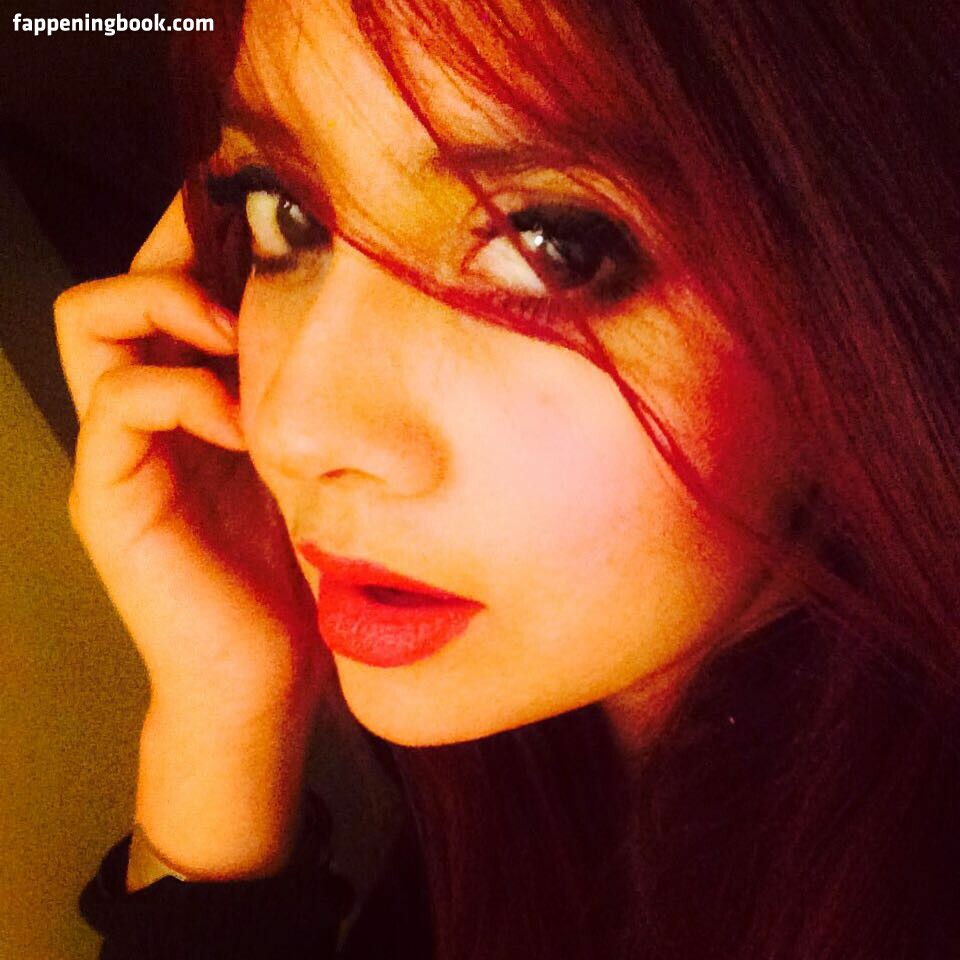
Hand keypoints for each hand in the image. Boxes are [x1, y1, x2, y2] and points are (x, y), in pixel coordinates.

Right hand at [55, 193, 331, 725]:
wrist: (266, 675)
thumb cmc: (295, 569)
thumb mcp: (305, 459)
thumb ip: (299, 397)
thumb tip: (345, 319)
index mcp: (189, 400)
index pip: (168, 289)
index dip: (200, 236)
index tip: (263, 204)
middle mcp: (142, 415)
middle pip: (118, 286)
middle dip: (173, 250)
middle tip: (242, 249)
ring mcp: (117, 453)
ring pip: (93, 322)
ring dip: (165, 305)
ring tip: (232, 331)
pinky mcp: (109, 497)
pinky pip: (120, 403)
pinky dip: (183, 392)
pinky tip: (244, 422)